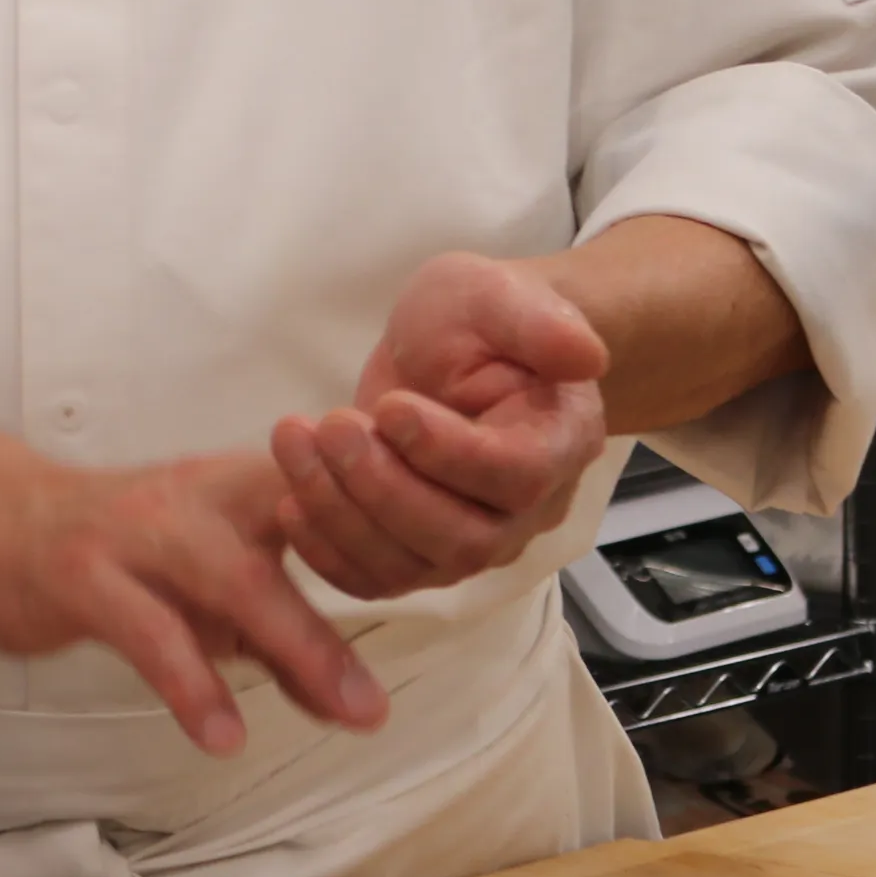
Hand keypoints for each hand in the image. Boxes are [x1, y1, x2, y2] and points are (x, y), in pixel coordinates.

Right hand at [0, 447, 386, 755]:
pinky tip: (222, 732)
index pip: (333, 507)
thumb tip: (356, 704)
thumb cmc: (115, 554)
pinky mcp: (85, 572)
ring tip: (342, 713)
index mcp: (238, 489)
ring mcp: (139, 531)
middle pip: (289, 547)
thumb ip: (276, 643)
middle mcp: (197, 499)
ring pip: (228, 580)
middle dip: (338, 627)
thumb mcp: (201, 592)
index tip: (433, 596)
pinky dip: (191, 683)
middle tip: (377, 707)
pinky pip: (149, 630)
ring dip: (293, 646)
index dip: (387, 549)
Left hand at [274, 251, 608, 602]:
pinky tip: (290, 503)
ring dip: (343, 514)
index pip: (514, 474)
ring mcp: (474, 541)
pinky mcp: (421, 555)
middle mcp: (527, 510)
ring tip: (295, 445)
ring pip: (414, 566)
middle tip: (330, 426)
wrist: (454, 351)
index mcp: (560, 442)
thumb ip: (538, 322)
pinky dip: (328, 554)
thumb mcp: (497, 295)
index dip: (447, 452)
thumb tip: (586, 354)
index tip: (389, 406)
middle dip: (383, 487)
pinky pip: (377, 581)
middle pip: (462, 537)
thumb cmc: (479, 321)